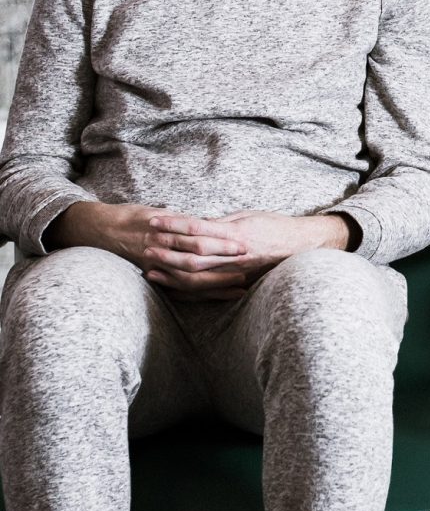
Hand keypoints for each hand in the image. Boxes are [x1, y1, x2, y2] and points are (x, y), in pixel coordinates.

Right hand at [45, 201, 250, 300]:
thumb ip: (184, 221)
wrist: (100, 230)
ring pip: (190, 276)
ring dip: (217, 280)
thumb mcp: (160, 213)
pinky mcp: (153, 278)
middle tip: (248, 260)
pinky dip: (201, 294)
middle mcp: (161, 247)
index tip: (243, 240)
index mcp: (165, 227)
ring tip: (242, 283)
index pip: (198, 233)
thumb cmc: (133, 217)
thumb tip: (209, 224)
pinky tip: (220, 297)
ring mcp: (156, 265)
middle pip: (197, 255)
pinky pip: (180, 291)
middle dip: (224, 258)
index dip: (221, 239)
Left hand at [144, 210, 351, 294]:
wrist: (302, 246)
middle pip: (193, 254)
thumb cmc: (275, 226)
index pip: (197, 227)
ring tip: (151, 271)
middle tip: (144, 247)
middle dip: (166, 251)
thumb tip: (197, 224)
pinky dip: (188, 290)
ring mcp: (237, 270)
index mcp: (235, 232)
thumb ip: (222, 222)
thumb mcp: (248, 216)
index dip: (173, 224)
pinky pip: (209, 289)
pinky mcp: (239, 282)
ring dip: (172, 273)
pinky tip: (172, 288)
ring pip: (198, 275)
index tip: (154, 220)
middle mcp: (234, 253)